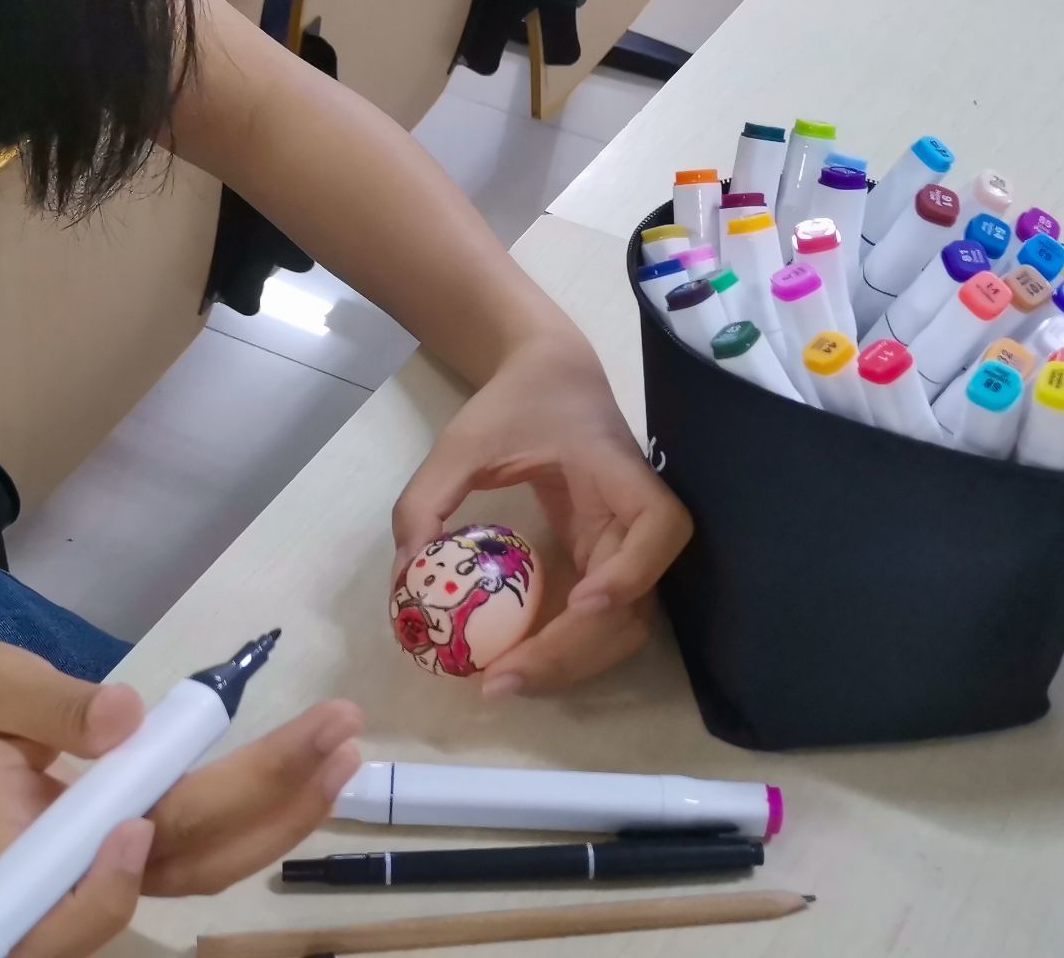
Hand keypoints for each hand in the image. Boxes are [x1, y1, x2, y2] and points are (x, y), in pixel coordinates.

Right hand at [0, 641, 362, 955]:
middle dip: (266, 800)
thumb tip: (124, 720)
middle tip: (337, 729)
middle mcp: (73, 867)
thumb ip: (52, 705)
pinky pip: (205, 847)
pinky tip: (312, 771)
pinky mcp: (130, 845)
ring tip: (344, 750)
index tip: (140, 824)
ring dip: (284, 814)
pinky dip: (264, 814)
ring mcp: (108, 862)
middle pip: (177, 860)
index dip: (110, 880)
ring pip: (206, 866)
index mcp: (18, 837)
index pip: (78, 883)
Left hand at [393, 338, 691, 697]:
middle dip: (574, 650)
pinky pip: (598, 624)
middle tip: (504, 679)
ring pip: (623, 627)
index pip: (659, 528)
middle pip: (637, 603)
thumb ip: (428, 497)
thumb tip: (404, 573)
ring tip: (502, 685)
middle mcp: (638, 519)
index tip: (580, 602)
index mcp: (622, 473)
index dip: (630, 572)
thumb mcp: (463, 439)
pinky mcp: (606, 566)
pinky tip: (512, 666)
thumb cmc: (515, 403)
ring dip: (569, 665)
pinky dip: (562, 653)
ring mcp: (626, 549)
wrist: (548, 379)